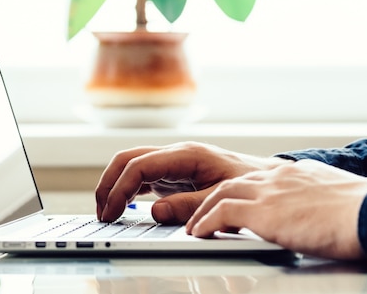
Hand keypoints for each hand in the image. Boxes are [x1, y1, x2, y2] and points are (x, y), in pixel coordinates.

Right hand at [95, 142, 284, 222]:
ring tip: (106, 212)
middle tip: (102, 212)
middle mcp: (175, 154)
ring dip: (115, 186)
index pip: (140, 165)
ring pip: (132, 165)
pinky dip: (127, 190)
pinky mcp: (173, 174)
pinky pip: (142, 177)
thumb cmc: (248, 183)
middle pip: (128, 159)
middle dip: (109, 183)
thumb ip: (189, 205)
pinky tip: (122, 207)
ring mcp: (173, 162)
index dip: (120, 188)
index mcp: (186, 154)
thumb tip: (155, 212)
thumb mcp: (221, 196)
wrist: (265, 178)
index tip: (110, 212)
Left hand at [186, 159, 366, 259]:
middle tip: (203, 214)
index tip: (230, 203)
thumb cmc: (365, 212)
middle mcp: (279, 177)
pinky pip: (223, 213)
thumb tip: (320, 215)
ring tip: (195, 227)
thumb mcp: (336, 199)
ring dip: (204, 212)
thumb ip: (318, 201)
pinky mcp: (264, 212)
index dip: (239, 192)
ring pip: (222, 195)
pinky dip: (207, 223)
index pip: (257, 179)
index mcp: (296, 174)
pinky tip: (201, 234)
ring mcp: (270, 192)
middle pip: (233, 183)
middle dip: (214, 199)